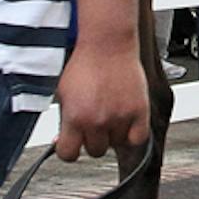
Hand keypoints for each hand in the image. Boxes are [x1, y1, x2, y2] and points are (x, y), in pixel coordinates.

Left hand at [53, 41, 149, 165]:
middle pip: (95, 151)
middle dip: (92, 139)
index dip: (69, 150)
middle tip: (94, 121)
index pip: (68, 154)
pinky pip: (137, 139)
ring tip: (110, 114)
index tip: (71, 144)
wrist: (107, 44)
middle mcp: (97, 120)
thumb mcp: (62, 93)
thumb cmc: (84, 64)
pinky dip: (132, 134)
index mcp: (74, 117)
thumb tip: (60, 141)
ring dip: (112, 134)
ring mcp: (119, 117)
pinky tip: (125, 121)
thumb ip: (63, 120)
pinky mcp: (139, 111)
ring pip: (116, 145)